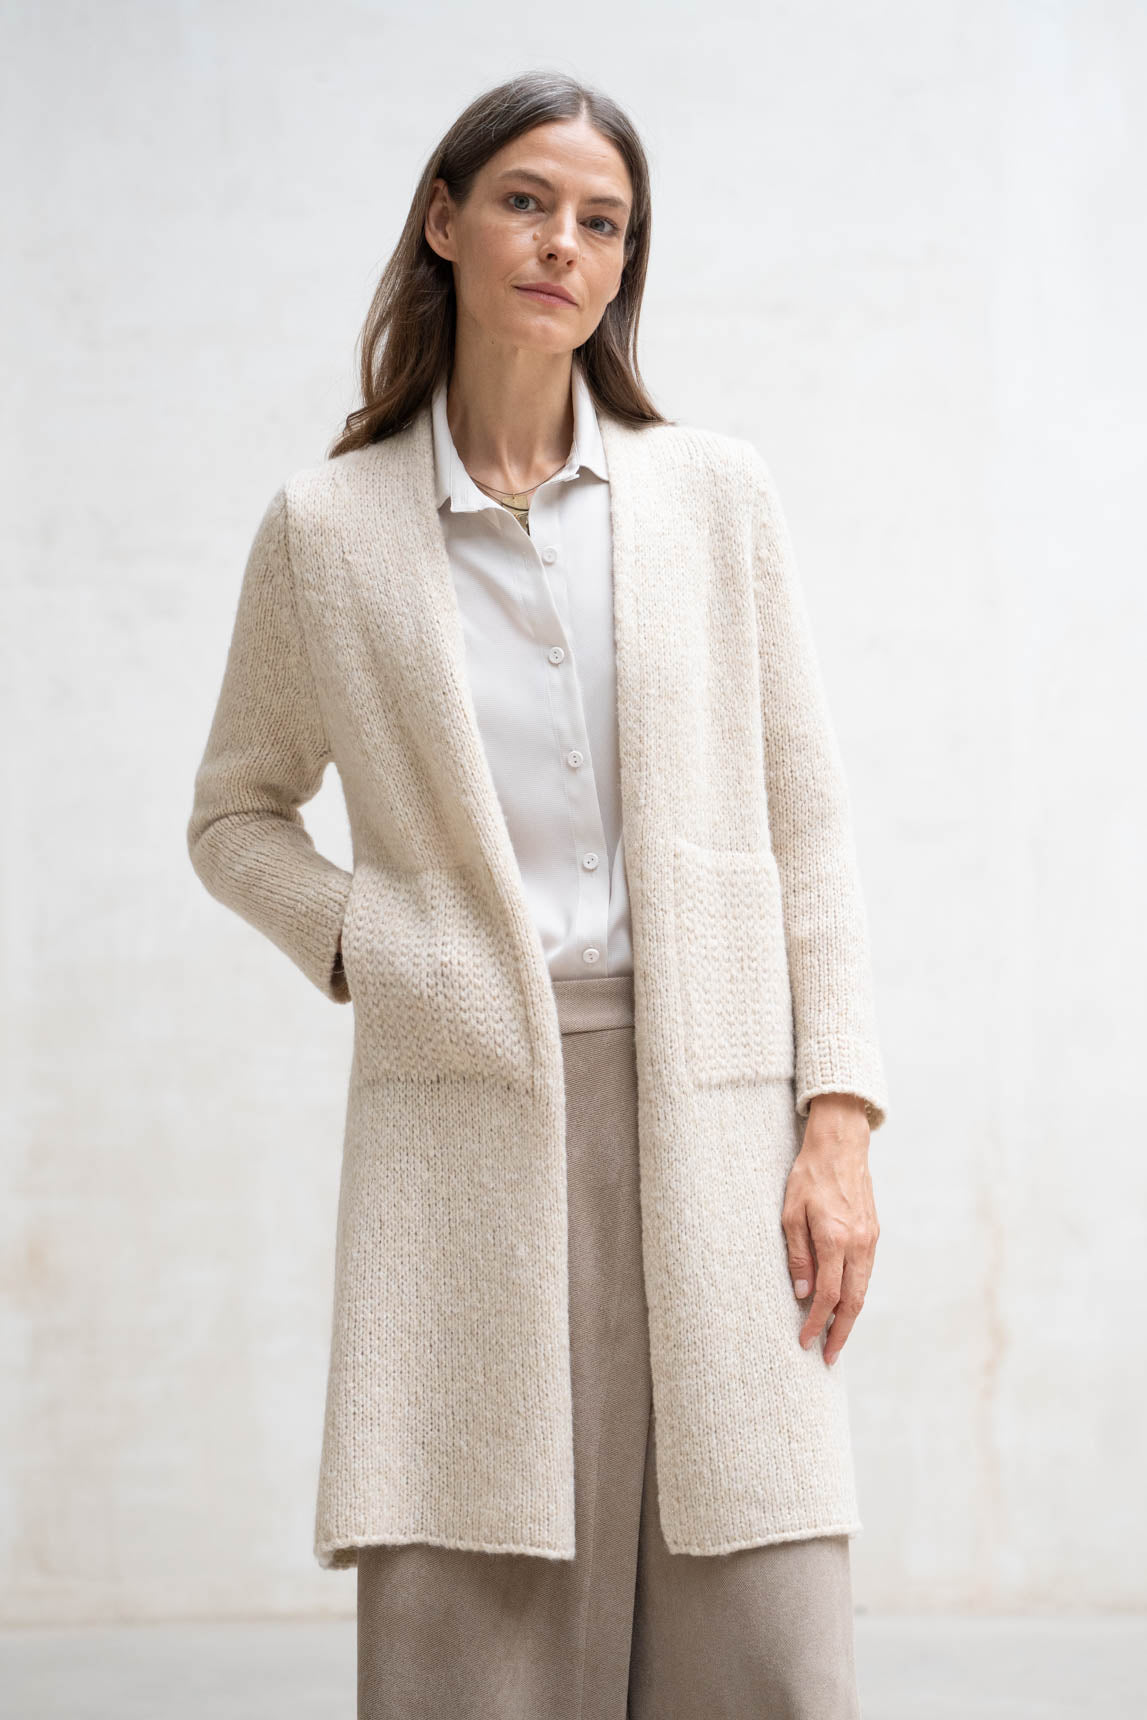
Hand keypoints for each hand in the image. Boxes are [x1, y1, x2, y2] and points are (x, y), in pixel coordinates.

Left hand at [781, 1094, 878, 1366]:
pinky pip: (866, 1274)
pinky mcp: (874, 1233)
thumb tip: (803, 1294)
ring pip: (863, 1290)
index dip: (816, 1323)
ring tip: (836, 1338)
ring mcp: (870, 1239)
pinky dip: (855, 1295)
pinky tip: (845, 1306)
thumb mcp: (790, 1213)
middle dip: (840, 1333)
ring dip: (850, 1318)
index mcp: (835, 1238)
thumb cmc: (809, 1176)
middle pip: (853, 1302)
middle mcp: (858, 1243)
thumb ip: (798, 1255)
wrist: (841, 1145)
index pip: (827, 1295)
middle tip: (828, 1358)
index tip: (805, 1341)